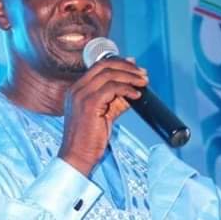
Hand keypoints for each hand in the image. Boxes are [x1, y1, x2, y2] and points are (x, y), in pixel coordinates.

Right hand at [58, 57, 147, 174]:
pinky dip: (127, 89)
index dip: (119, 63)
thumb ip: (115, 102)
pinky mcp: (90, 104)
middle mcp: (77, 89)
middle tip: (143, 74)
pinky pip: (112, 88)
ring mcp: (82, 95)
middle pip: (105, 66)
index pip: (99, 67)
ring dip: (130, 77)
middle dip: (127, 67)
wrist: (78, 156)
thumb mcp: (103, 115)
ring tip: (143, 83)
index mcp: (77, 90)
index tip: (134, 66)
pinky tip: (136, 95)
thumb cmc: (89, 140)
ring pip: (110, 75)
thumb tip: (132, 92)